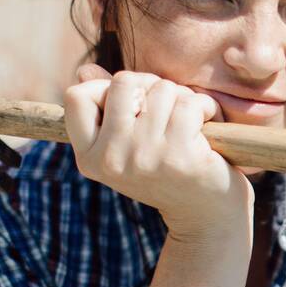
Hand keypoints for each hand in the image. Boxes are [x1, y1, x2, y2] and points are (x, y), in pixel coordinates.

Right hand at [63, 64, 254, 244]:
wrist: (207, 218)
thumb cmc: (168, 174)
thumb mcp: (129, 147)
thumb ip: (108, 108)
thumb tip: (84, 68)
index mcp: (89, 157)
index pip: (77, 96)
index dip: (106, 88)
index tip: (133, 105)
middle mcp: (111, 158)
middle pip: (124, 82)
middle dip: (152, 86)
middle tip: (168, 109)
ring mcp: (144, 156)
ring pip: (162, 89)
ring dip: (184, 98)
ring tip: (191, 123)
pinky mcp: (179, 154)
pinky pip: (190, 103)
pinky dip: (205, 107)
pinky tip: (208, 126)